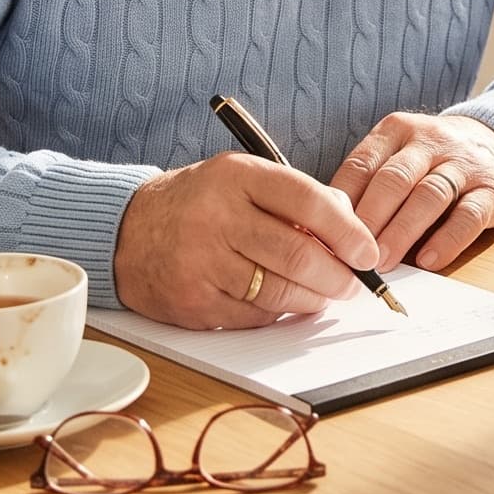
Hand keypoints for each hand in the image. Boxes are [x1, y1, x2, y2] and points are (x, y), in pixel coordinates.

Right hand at [112, 153, 380, 329]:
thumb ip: (293, 196)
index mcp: (236, 176)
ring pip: (280, 291)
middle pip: (298, 253)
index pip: (307, 201)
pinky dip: (279, 313)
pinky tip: (285, 303)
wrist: (126, 231)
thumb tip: (350, 226)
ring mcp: (202, 262)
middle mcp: (217, 217)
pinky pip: (254, 316)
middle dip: (338, 275)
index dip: (347, 230)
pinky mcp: (193, 302)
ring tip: (324, 294)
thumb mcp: (241, 180)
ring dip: (313, 298)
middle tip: (352, 283)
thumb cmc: (198, 203)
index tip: (368, 251)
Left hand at [331, 112, 493, 271]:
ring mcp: (463, 163)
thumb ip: (370, 185)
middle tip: (352, 254)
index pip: (362, 164)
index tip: (325, 235)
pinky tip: (429, 260)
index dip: (341, 203)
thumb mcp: (400, 156)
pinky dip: (447, 240)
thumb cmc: (435, 161)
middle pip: (394, 179)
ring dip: (402, 232)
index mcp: (397, 131)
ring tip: (383, 263)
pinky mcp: (491, 189)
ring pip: (429, 195)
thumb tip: (328, 230)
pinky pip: (468, 216)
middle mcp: (430, 141)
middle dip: (370, 220)